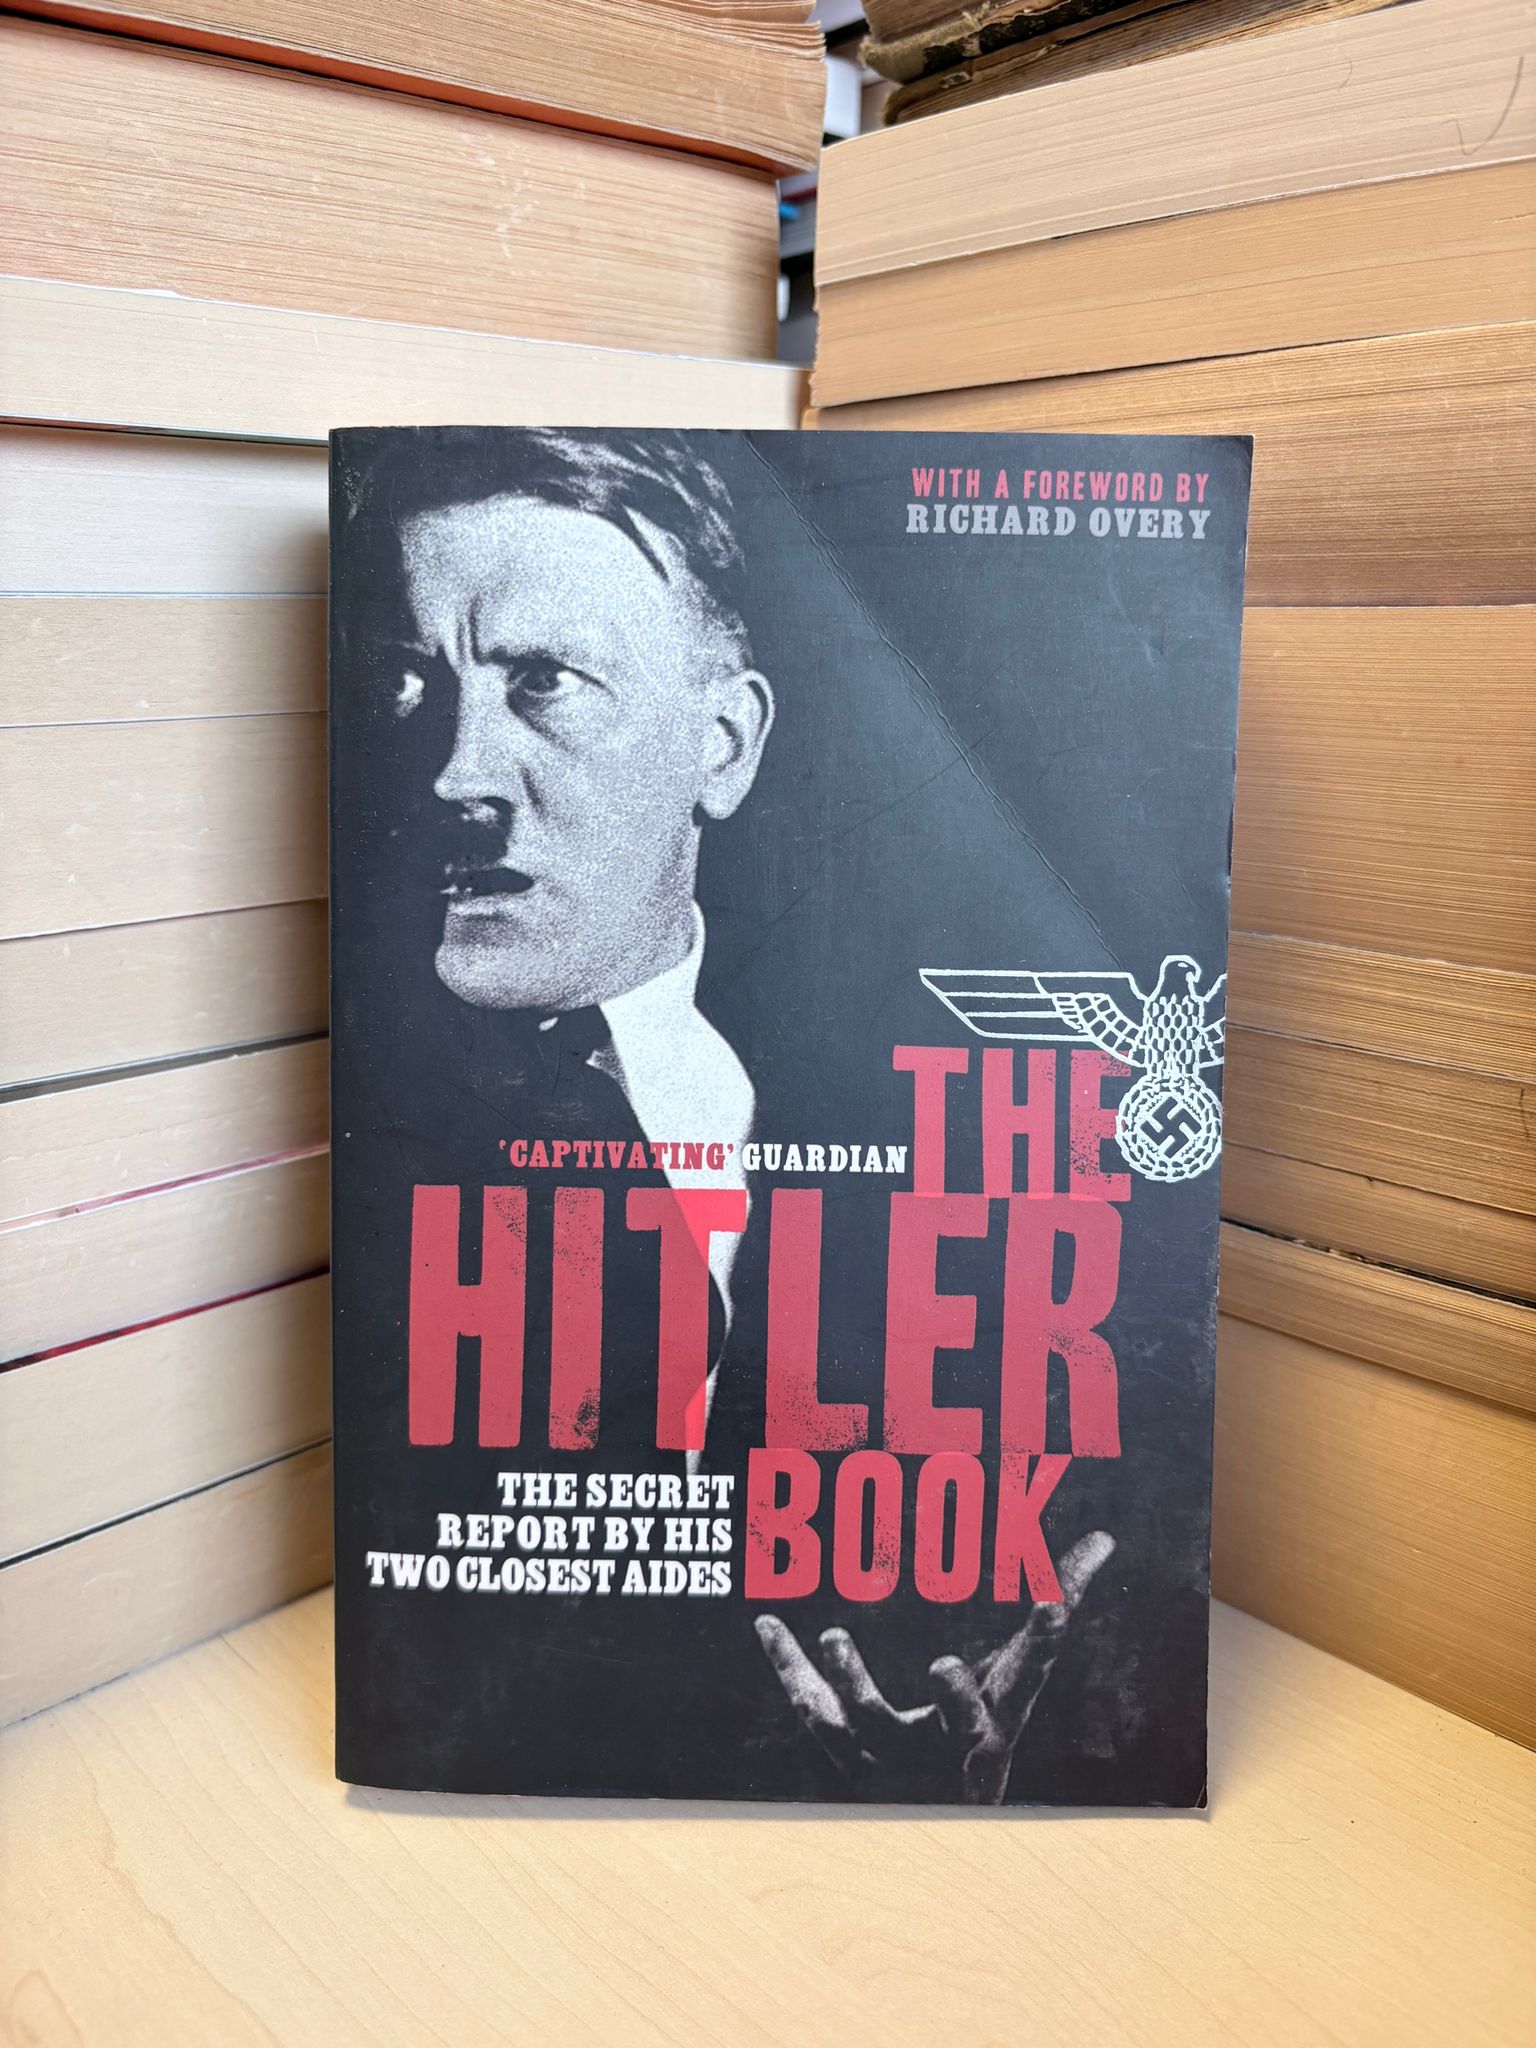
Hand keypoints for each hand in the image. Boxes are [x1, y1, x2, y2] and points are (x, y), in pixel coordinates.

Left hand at [754, 1530, 1113, 1803]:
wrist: (929, 1814)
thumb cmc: (980, 1727)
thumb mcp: (1020, 1672)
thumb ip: (1058, 1599)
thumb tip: (1106, 1541)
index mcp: (1003, 1712)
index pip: (1033, 1673)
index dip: (1044, 1641)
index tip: (1052, 1604)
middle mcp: (951, 1744)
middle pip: (962, 1727)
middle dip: (958, 1700)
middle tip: (947, 1666)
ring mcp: (898, 1760)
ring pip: (873, 1726)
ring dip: (854, 1684)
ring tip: (834, 1635)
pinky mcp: (845, 1759)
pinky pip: (814, 1711)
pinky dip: (789, 1668)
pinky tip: (766, 1625)